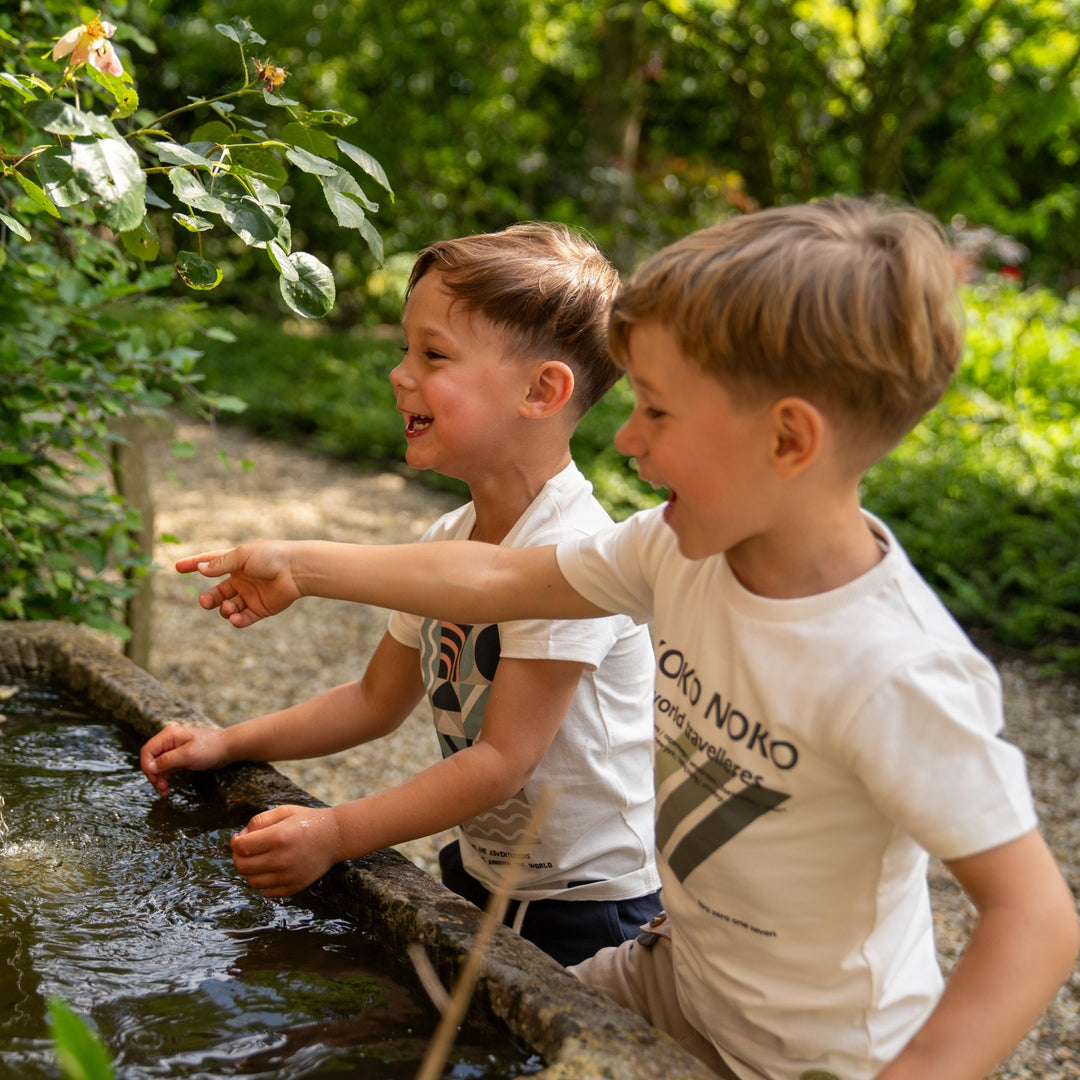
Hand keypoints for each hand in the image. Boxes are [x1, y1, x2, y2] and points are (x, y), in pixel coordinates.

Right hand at [140, 724, 228, 795]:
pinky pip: (166, 768)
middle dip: (153, 774)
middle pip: (151, 759)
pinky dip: (165, 778)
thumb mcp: (188, 755)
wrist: (228, 748)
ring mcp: (174, 749)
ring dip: (158, 779)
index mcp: (168, 736)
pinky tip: (167, 788)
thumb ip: (167, 761)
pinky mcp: (180, 757)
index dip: (147, 766)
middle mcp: (169, 741)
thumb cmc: (210, 748)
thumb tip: (149, 767)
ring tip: (164, 791)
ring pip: (158, 766)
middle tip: (160, 787)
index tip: (154, 779)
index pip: (147, 751)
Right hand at [175, 542, 300, 627]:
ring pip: (228, 607)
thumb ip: (221, 564)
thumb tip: (201, 569)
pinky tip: (235, 618)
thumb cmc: (271, 557)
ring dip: (224, 609)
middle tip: (205, 601)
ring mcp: (251, 595)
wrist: (297, 570)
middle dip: (209, 599)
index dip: (194, 564)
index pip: (211, 563)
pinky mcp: (261, 609)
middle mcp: (242, 579)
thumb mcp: (242, 556)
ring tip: (228, 607)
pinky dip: (236, 620)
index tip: (177, 567)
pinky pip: (243, 618)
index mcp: (237, 562)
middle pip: (218, 592)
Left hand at [230, 804, 342, 897]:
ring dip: (248, 871)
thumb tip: (241, 836)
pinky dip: (262, 884)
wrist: (336, 836)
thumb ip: (260, 820)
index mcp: (278, 837)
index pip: (242, 847)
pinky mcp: (295, 886)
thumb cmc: (308, 821)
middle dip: (237, 856)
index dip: (235, 842)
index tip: (238, 838)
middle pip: (243, 866)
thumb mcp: (285, 811)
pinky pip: (268, 892)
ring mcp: (288, 875)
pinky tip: (267, 871)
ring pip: (252, 881)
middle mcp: (282, 859)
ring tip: (256, 860)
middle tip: (244, 849)